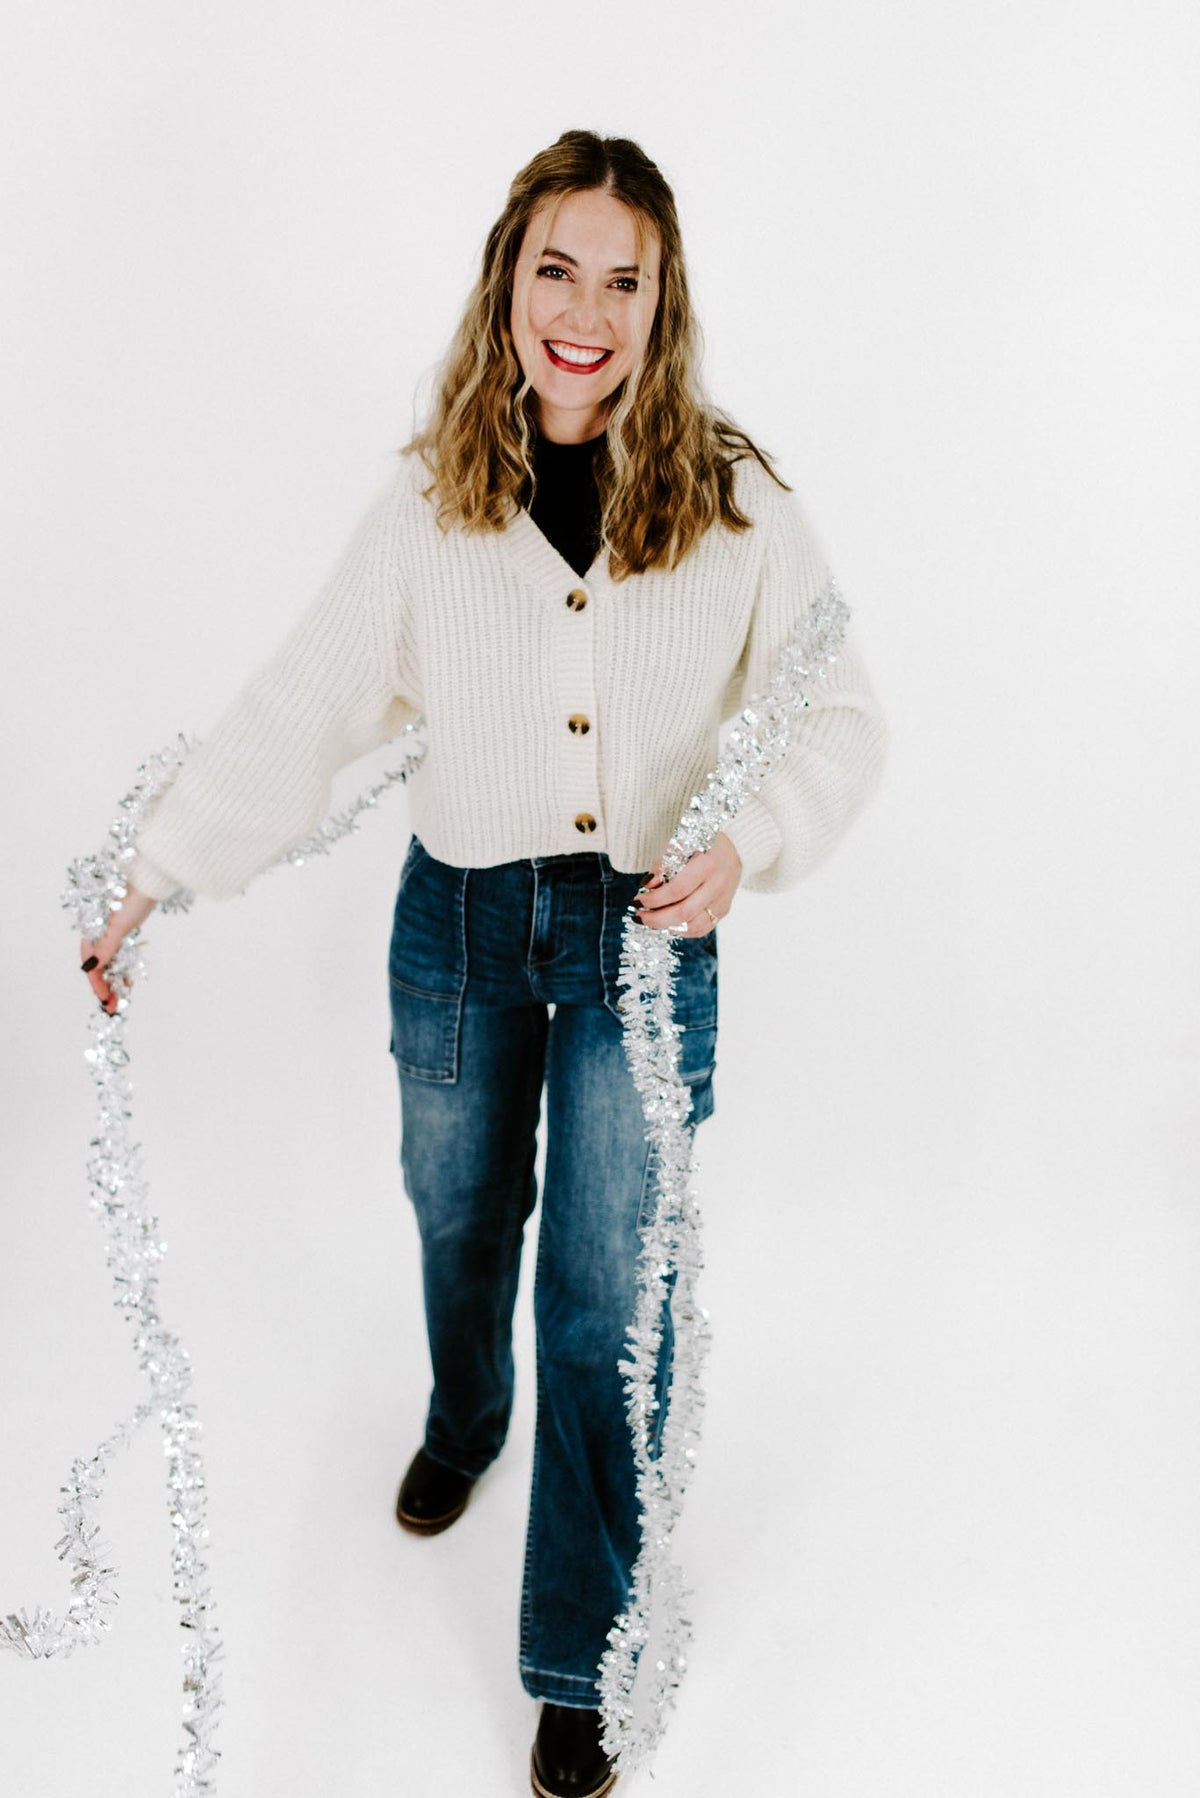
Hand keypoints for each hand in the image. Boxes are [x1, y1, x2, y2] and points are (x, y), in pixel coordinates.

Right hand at [79, 883, 157, 1014]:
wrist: (150, 880)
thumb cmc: (132, 899)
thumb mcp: (119, 927)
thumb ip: (106, 948)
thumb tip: (91, 968)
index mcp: (93, 934)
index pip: (92, 967)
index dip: (98, 985)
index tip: (106, 1001)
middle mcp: (99, 935)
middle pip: (99, 968)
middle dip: (105, 988)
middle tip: (113, 1007)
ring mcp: (111, 934)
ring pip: (109, 964)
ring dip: (113, 981)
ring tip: (120, 997)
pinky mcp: (123, 932)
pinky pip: (119, 957)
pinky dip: (122, 969)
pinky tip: (127, 981)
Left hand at [634, 831, 742, 936]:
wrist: (733, 850)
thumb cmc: (701, 846)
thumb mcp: (679, 846)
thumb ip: (662, 865)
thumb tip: (647, 885)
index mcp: (707, 864)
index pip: (677, 889)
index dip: (655, 899)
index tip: (638, 900)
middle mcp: (718, 885)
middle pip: (685, 911)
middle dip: (657, 918)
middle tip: (639, 916)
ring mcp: (723, 900)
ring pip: (693, 925)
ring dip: (667, 926)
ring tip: (651, 920)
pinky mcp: (723, 911)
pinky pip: (701, 929)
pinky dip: (682, 930)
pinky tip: (668, 923)